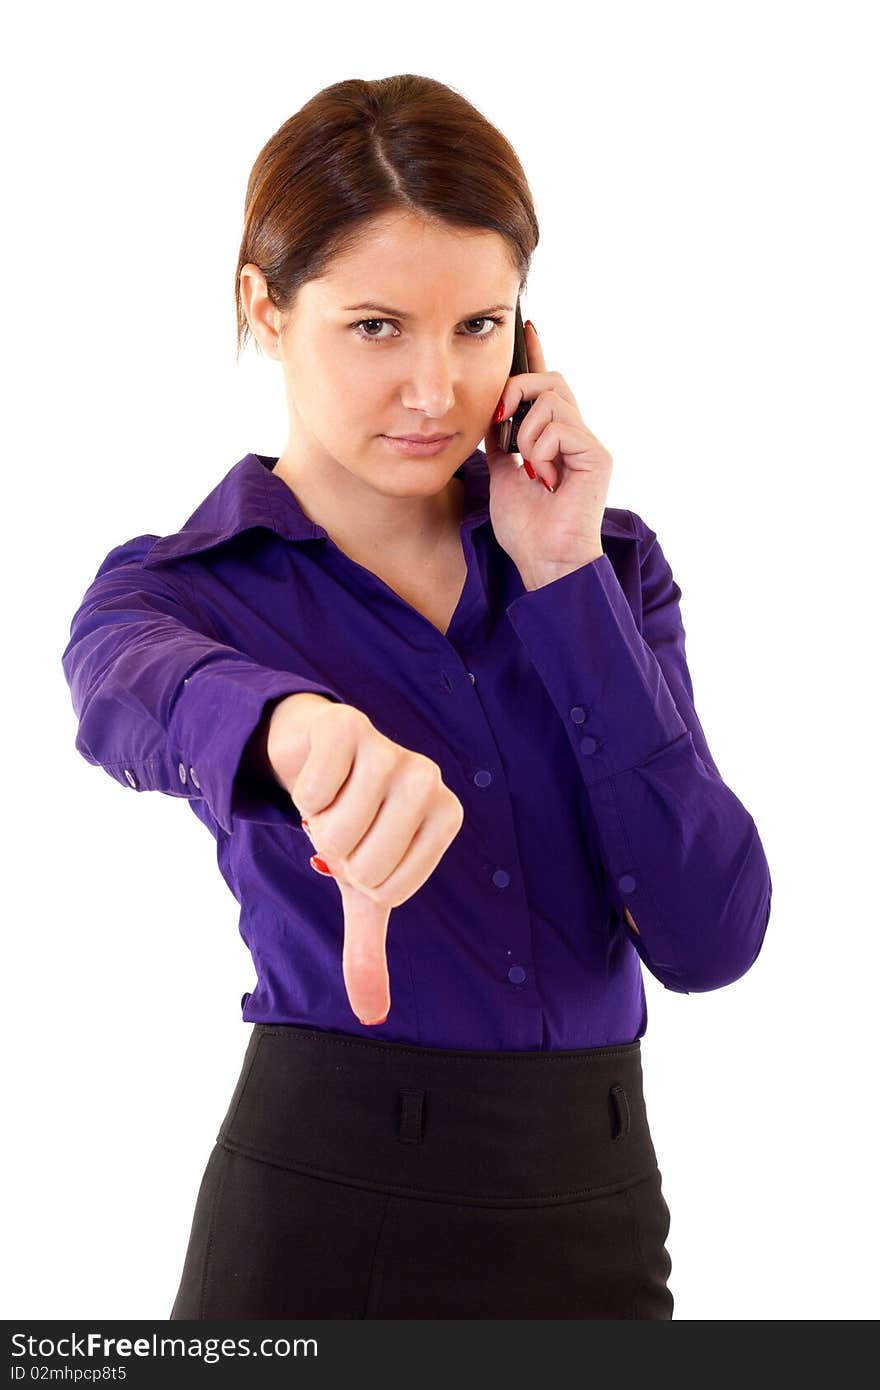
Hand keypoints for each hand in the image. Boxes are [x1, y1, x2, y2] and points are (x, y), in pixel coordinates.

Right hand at [266, 694, 463, 1025]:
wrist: (317, 754)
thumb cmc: (354, 823)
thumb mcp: (361, 889)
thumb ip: (369, 947)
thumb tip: (372, 1016)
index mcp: (446, 817)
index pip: (389, 887)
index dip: (361, 879)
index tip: (365, 851)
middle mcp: (429, 778)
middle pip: (364, 860)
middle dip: (337, 855)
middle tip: (345, 827)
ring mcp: (391, 747)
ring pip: (334, 826)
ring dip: (316, 823)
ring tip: (331, 803)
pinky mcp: (348, 724)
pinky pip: (311, 787)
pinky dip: (301, 791)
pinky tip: (318, 774)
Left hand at [484, 320, 612, 586]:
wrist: (543, 560)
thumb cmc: (526, 527)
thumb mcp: (502, 474)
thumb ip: (499, 442)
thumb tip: (490, 413)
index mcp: (553, 437)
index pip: (546, 386)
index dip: (536, 355)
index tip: (526, 326)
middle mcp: (575, 434)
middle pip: (549, 380)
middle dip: (516, 391)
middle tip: (500, 425)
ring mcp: (588, 444)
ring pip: (551, 399)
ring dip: (525, 432)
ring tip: (529, 467)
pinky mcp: (596, 456)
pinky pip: (559, 426)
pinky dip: (539, 449)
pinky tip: (544, 478)